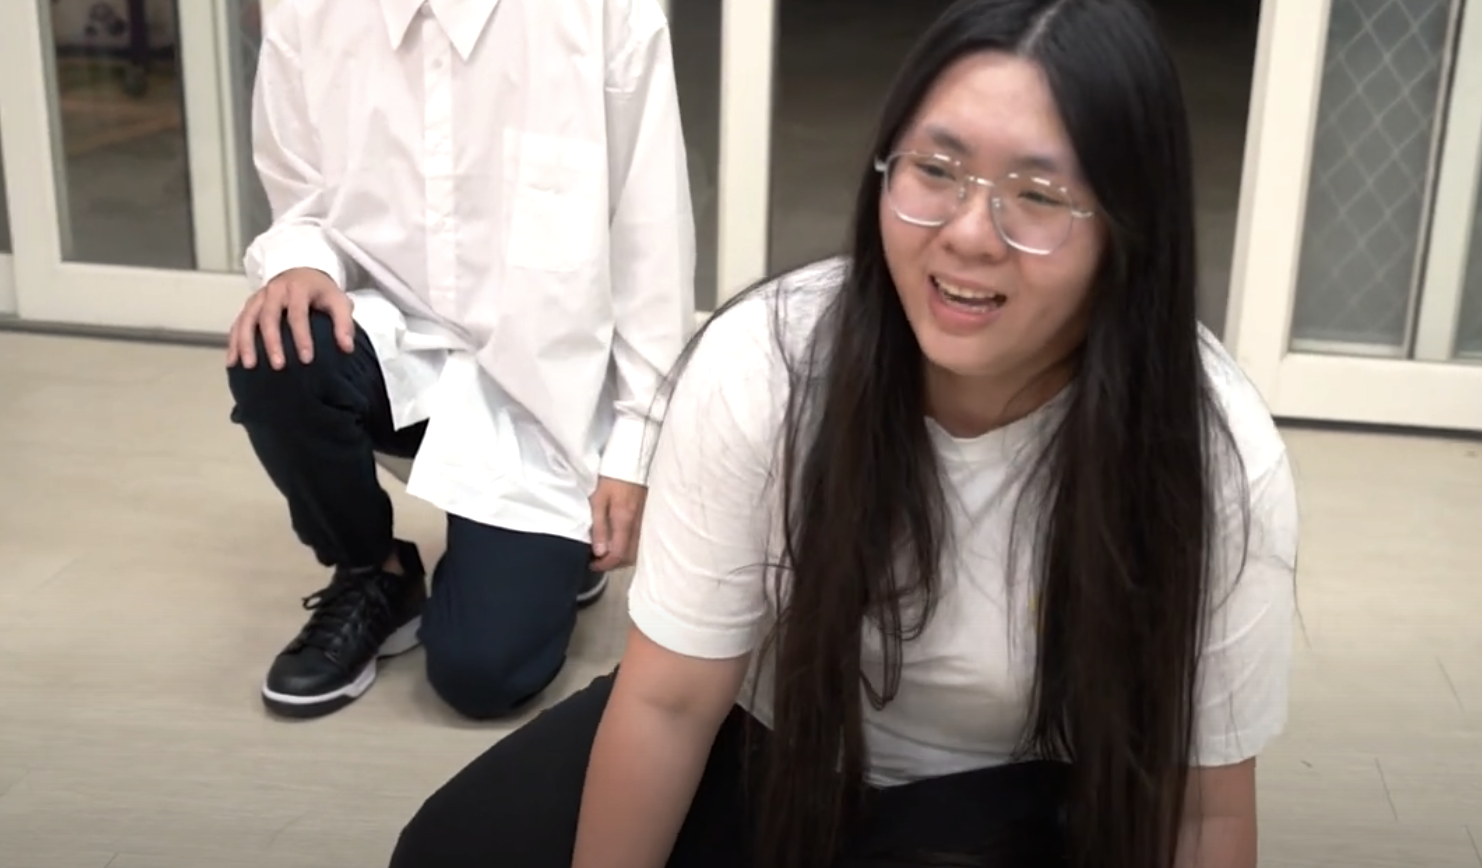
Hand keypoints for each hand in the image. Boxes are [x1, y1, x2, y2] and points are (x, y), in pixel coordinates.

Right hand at [226, 267, 353, 368]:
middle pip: (268, 316)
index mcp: (297, 288)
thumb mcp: (339, 301)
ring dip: (246, 343)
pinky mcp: (250, 306)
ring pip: (247, 319)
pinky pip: (238, 323)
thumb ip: (344, 323)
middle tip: (278, 366)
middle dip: (272, 342)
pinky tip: (233, 361)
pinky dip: (234, 342)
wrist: (302, 274)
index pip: (298, 313)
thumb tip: (347, 348)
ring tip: (249, 366)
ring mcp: (259, 297)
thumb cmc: (322, 293)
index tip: (307, 359)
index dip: (302, 336)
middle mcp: (274, 291)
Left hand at [589, 476, 647, 571]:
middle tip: (597, 560)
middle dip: (613, 563)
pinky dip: (629, 545)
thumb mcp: (598, 500)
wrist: (632, 458)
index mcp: (625, 521)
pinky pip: (640, 539)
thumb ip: (600, 527)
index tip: (592, 563)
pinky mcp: (646, 515)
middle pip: (630, 556)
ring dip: (622, 555)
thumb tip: (600, 552)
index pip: (618, 555)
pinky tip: (618, 539)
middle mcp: (638, 524)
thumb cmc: (612, 476)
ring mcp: (644, 520)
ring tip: (606, 551)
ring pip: (636, 549)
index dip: (604, 565)